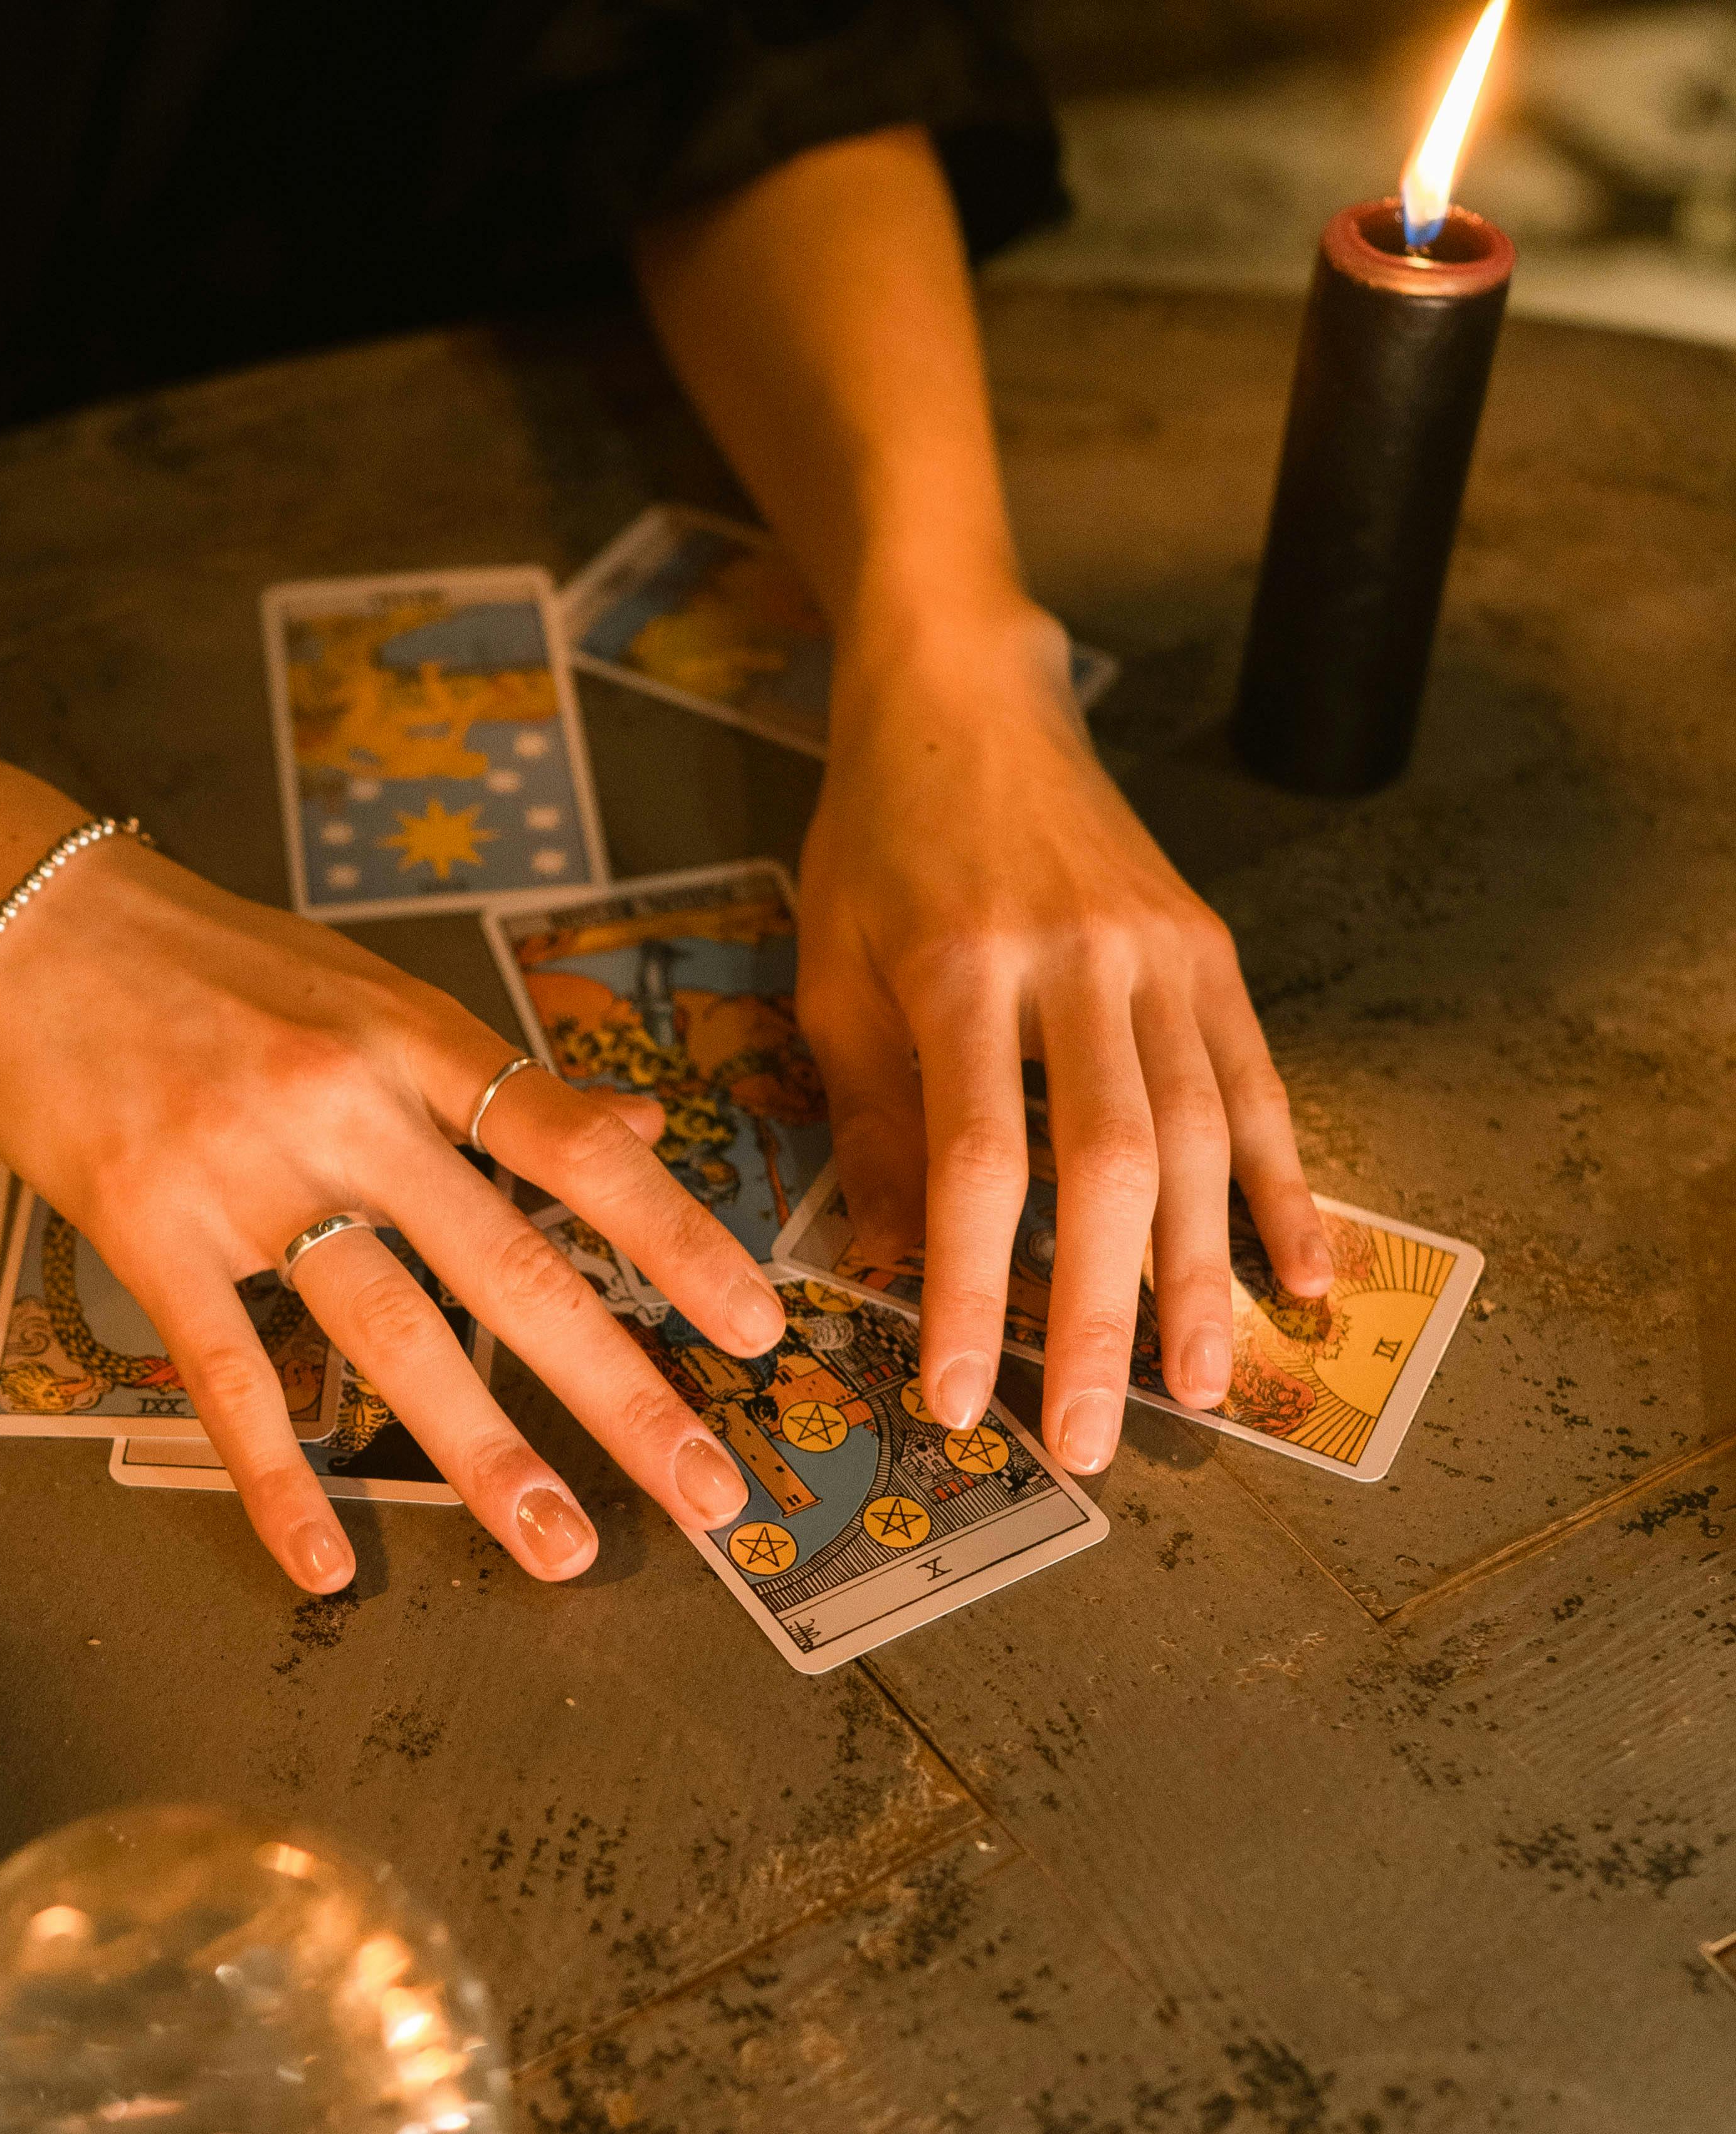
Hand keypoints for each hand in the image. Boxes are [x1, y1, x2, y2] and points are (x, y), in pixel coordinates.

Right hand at [0, 802, 784, 1591]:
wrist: (13, 909)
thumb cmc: (198, 952)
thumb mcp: (361, 985)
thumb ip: (492, 1074)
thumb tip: (638, 1132)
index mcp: (410, 1036)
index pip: (572, 1144)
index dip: (675, 1235)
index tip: (755, 1323)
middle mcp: (345, 1104)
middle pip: (508, 1262)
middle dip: (621, 1388)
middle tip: (708, 1491)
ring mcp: (244, 1170)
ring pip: (391, 1331)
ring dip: (485, 1453)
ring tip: (560, 1547)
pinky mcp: (146, 1227)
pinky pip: (227, 1372)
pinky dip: (278, 1475)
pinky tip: (328, 1560)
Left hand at [797, 598, 1330, 1471]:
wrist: (966, 697)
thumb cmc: (877, 846)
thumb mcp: (832, 972)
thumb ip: (871, 1118)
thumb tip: (897, 1268)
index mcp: (961, 968)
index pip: (979, 1159)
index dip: (977, 1290)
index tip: (964, 1397)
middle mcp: (1079, 960)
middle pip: (1108, 1161)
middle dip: (1106, 1312)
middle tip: (1100, 1436)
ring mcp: (1161, 951)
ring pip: (1199, 1132)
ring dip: (1204, 1272)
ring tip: (1201, 1387)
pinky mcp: (1210, 948)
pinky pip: (1258, 1082)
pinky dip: (1285, 1183)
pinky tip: (1302, 1275)